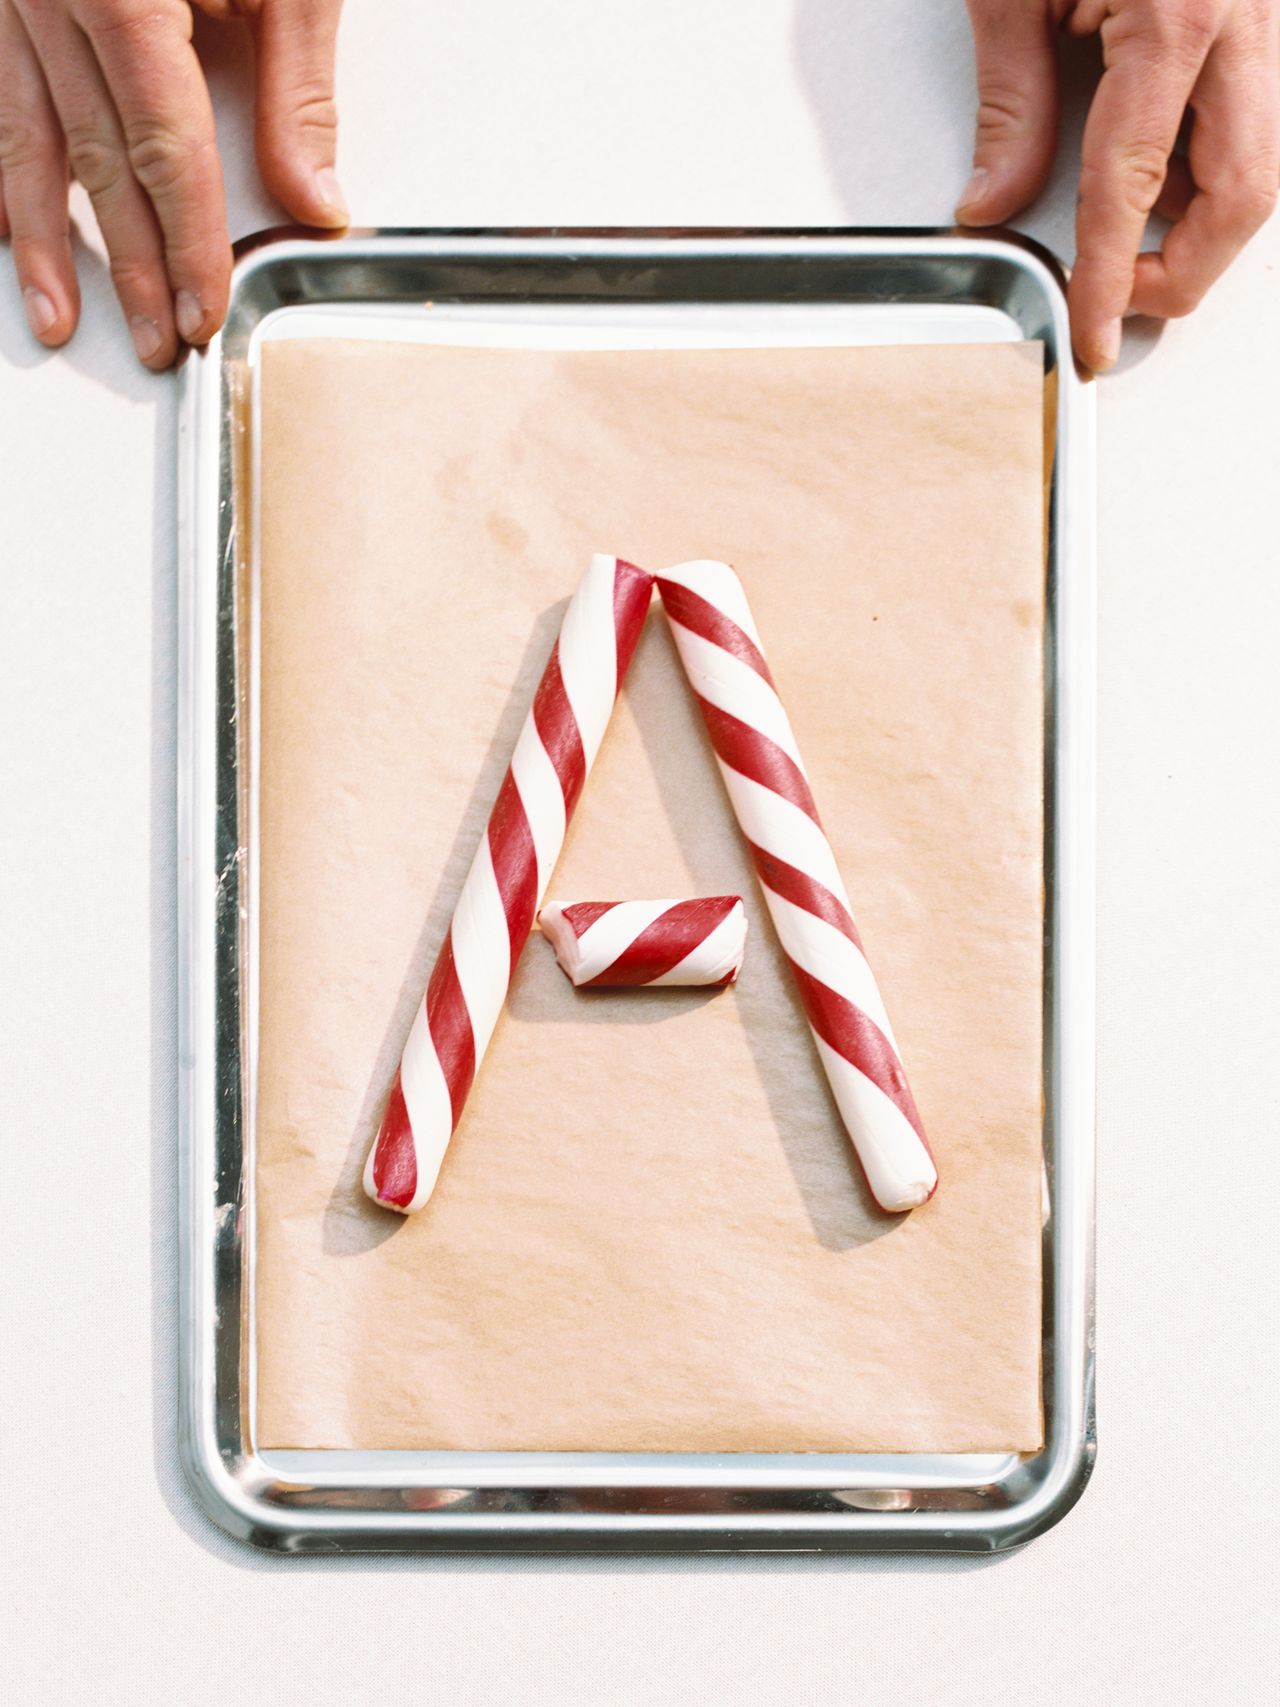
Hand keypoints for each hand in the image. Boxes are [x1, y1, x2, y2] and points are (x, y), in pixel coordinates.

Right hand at [0, 0, 344, 367]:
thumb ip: (299, 87)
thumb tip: (314, 198)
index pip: (165, 147)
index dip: (187, 241)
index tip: (203, 308)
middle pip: (99, 161)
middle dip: (131, 267)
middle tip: (156, 340)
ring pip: (27, 138)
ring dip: (46, 242)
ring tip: (59, 316)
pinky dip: (2, 172)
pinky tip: (7, 228)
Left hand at [958, 1, 1279, 369]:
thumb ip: (1012, 98)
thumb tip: (995, 199)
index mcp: (1183, 8)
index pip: (1134, 185)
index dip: (1107, 276)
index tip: (1091, 336)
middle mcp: (1248, 15)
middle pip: (1244, 193)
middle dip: (1181, 271)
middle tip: (1114, 304)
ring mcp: (1270, 14)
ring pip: (1263, 162)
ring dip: (1201, 223)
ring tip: (1125, 246)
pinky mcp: (1264, 13)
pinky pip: (1255, 116)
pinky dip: (1208, 168)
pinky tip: (1161, 180)